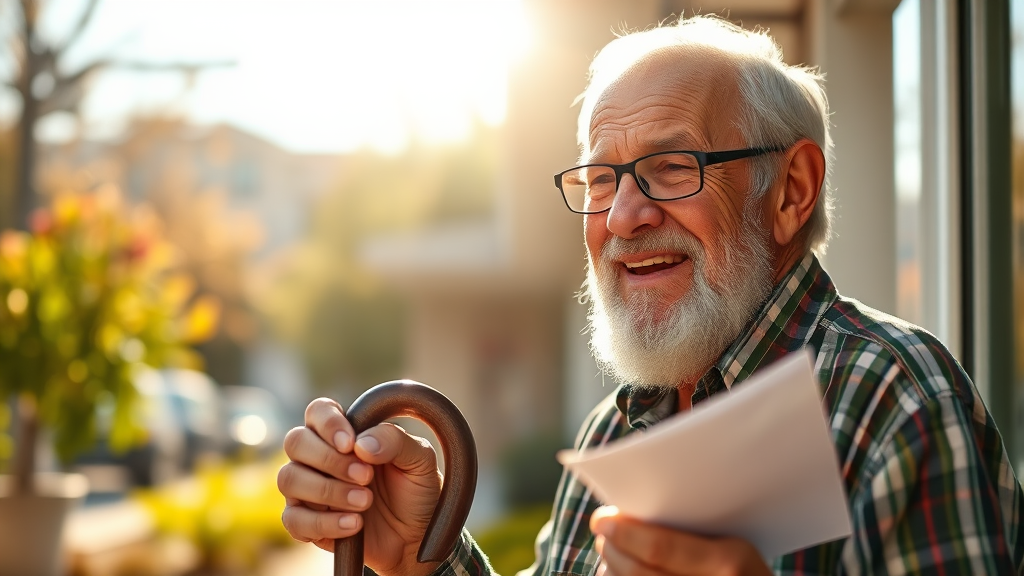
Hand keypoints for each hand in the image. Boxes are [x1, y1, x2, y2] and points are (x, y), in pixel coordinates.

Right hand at [278, 398, 442, 575]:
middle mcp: (318, 457)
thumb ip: (394, 441)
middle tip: (366, 477)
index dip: (328, 424)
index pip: (318, 411)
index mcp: (344, 434)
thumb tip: (361, 444)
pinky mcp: (305, 523)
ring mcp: (307, 490)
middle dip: (329, 460)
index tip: (350, 444)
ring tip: (365, 502)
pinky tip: (354, 525)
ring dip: (327, 491)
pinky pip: (293, 520)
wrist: (416, 536)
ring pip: (288, 479)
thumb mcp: (420, 460)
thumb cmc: (416, 491)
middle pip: (295, 442)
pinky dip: (323, 522)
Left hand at [591, 506, 771, 575]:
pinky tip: (617, 573)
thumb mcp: (735, 543)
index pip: (661, 549)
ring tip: (609, 552)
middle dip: (613, 550)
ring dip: (613, 570)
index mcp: (729, 562)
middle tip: (602, 532)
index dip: (625, 533)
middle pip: (641, 573)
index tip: (602, 518)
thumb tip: (633, 513)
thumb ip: (691, 530)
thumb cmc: (745, 567)